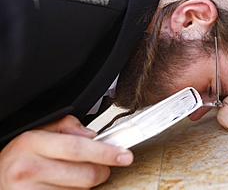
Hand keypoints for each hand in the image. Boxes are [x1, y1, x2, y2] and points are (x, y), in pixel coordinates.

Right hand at [0, 115, 133, 189]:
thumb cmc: (19, 157)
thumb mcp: (37, 133)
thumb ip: (65, 127)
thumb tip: (92, 135)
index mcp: (32, 143)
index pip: (78, 148)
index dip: (105, 152)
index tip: (124, 155)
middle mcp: (29, 168)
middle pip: (85, 174)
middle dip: (101, 171)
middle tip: (101, 166)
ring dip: (85, 186)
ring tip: (72, 176)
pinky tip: (66, 186)